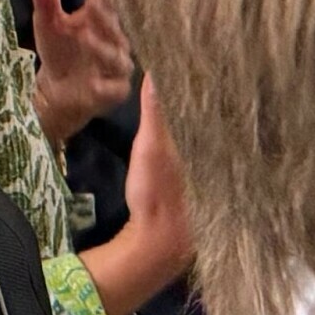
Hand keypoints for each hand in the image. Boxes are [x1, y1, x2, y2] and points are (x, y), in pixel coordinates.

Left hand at [28, 0, 133, 144]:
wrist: (56, 91)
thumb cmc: (58, 51)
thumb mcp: (47, 23)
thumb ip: (46, 0)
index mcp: (101, 19)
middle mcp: (115, 40)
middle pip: (116, 26)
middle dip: (106, 17)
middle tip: (93, 6)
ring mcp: (117, 65)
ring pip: (117, 56)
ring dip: (102, 48)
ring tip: (85, 37)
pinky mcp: (115, 91)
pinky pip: (115, 87)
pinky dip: (105, 85)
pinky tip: (94, 82)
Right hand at [79, 80, 191, 314]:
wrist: (160, 235)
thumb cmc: (152, 187)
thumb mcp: (148, 147)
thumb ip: (151, 116)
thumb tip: (151, 79)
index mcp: (169, 153)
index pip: (160, 126)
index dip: (152, 109)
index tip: (145, 89)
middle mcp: (173, 169)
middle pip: (163, 143)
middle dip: (154, 127)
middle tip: (141, 109)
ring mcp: (169, 190)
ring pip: (162, 163)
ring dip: (153, 150)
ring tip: (142, 137)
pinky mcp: (160, 207)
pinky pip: (156, 179)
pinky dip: (151, 169)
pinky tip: (145, 174)